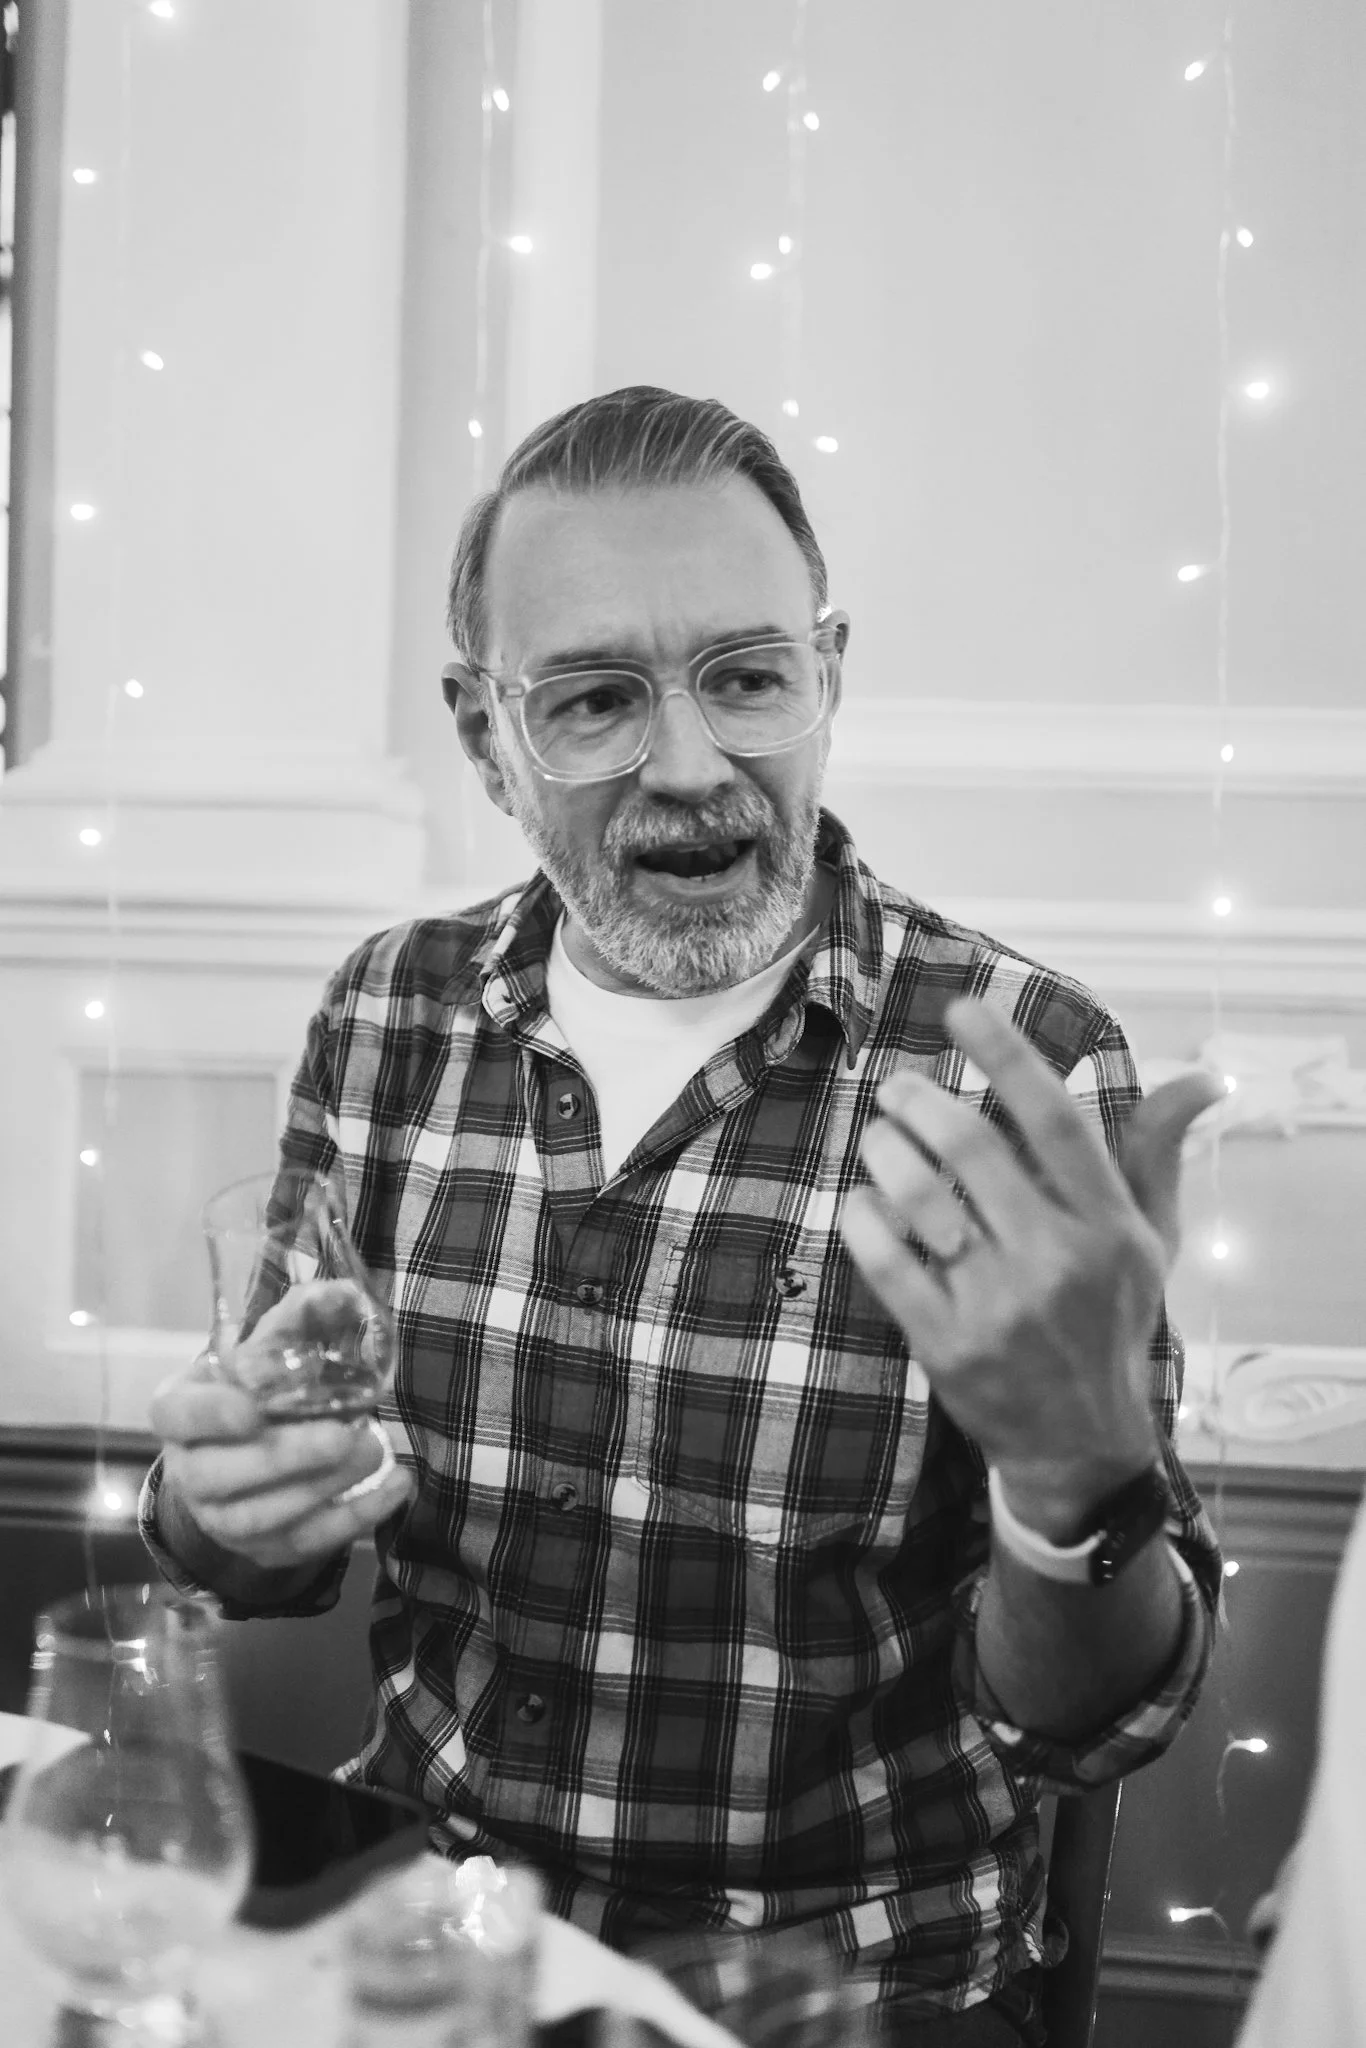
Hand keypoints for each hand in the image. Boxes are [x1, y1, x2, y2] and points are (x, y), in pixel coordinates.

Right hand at [150, 1283, 413, 1570]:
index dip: (209, 1415)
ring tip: (373, 1450)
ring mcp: (221, 1518)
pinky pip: (304, 1544)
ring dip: (323, 1488)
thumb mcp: (267, 1349)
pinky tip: (397, 1485)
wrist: (248, 1454)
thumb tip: (343, 1293)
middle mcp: (189, 1470)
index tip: (252, 1408)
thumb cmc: (255, 1390)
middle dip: (287, 1458)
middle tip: (345, 1434)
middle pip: (220, 1476)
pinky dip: (356, 1517)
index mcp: (179, 1411)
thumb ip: (299, 1319)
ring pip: (260, 1518)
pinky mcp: (262, 1549)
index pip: (176, 1415)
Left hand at [839, 999, 1221, 1535]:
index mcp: (1108, 1225)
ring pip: (920, 1200)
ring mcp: (1000, 1307)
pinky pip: (886, 1262)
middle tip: (896, 1089)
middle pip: (972, 1149)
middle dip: (919, 1103)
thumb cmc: (1109, 1322)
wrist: (1080, 1443)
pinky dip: (863, 1219)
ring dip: (884, 1152)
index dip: (1005, 1055)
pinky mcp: (947, 1346)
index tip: (961, 1011)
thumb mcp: (1149, 1242)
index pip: (1053, 1119)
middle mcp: (1058, 1260)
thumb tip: (1204, 1079)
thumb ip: (1156, 1154)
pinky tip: (861, 1201)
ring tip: (877, 1137)